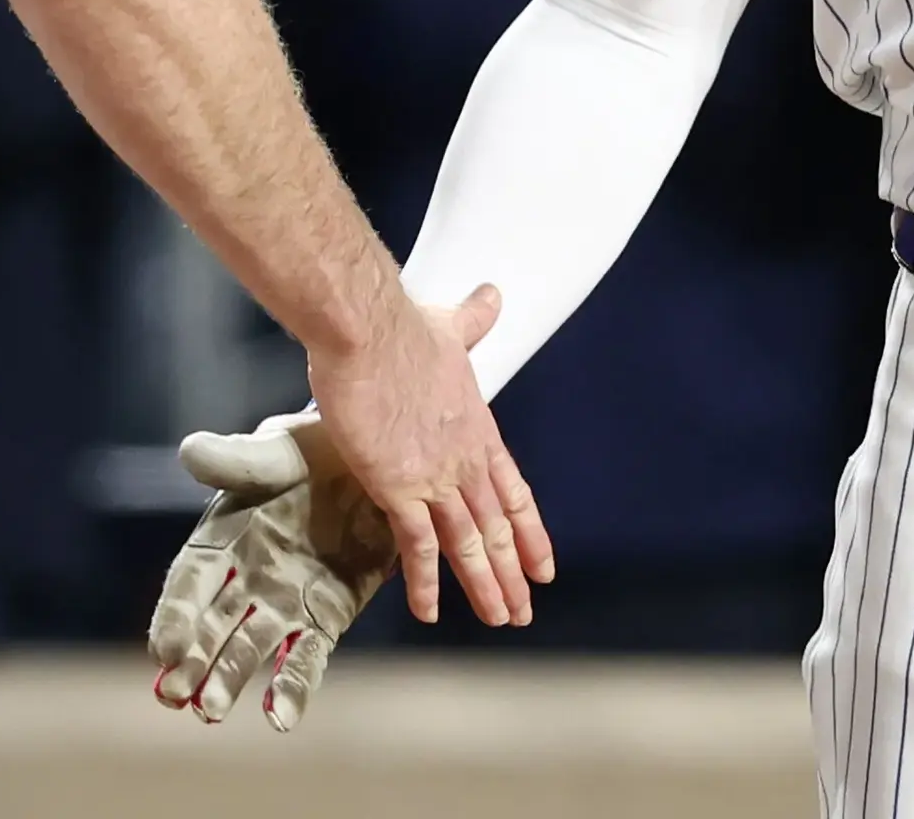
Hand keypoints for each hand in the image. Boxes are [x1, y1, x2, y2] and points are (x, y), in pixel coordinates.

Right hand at [147, 414, 393, 728]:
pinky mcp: (323, 618)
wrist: (377, 465)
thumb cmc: (318, 448)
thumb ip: (240, 460)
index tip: (163, 650)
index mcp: (224, 535)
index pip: (190, 581)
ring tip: (211, 711)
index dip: (175, 615)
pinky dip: (292, 688)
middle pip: (211, 625)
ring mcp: (283, 602)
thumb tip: (189, 452)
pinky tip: (280, 718)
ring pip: (249, 649)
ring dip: (229, 679)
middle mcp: (245, 576)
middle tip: (177, 696)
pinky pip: (304, 658)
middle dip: (194, 659)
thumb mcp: (281, 452)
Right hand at [300, 283, 551, 627]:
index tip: (545, 566)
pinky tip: (431, 612)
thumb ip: (473, 320)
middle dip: (512, 572)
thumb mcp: (448, 326)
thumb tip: (492, 296)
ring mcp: (436, 477)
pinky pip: (418, 545)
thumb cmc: (401, 327)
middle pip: (498, 526)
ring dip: (485, 584)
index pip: (513, 491)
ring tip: (500, 619)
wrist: (368, 330)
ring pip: (470, 543)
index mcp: (478, 429)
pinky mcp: (399, 486)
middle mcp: (465, 460)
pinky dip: (426, 582)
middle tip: (524, 610)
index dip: (530, 531)